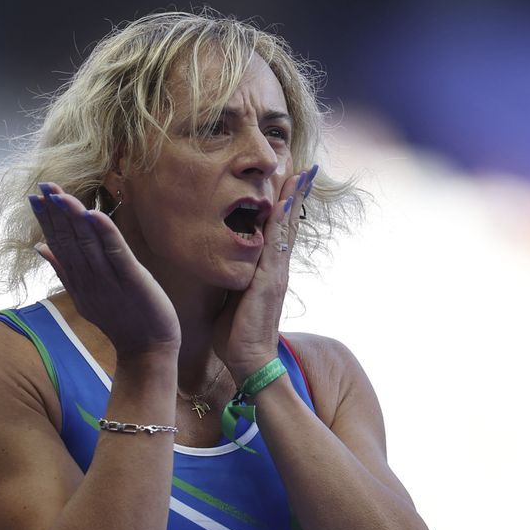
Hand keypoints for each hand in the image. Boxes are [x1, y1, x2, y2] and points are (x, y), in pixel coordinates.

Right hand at [30, 183, 180, 360]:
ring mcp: (109, 281)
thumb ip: (63, 270)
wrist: (148, 351)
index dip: (47, 220)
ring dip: (74, 217)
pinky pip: (116, 254)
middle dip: (56, 213)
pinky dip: (105, 233)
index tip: (35, 197)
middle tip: (44, 186)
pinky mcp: (132, 281)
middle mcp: (89, 280)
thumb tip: (40, 247)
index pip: (58, 245)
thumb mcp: (85, 296)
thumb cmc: (121, 320)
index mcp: (78, 281)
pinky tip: (93, 214)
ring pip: (87, 244)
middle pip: (69, 241)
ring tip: (61, 194)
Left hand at [213, 165, 316, 385]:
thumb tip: (223, 266)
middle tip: (306, 168)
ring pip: (285, 230)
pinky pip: (275, 246)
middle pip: (288, 224)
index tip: (290, 182)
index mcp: (268, 272)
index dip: (284, 207)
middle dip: (295, 195)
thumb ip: (233, 279)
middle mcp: (277, 269)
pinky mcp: (268, 282)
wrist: (248, 360)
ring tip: (300, 175)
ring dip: (292, 201)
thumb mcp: (232, 298)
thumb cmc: (238, 334)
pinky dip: (279, 223)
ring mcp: (276, 274)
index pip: (278, 233)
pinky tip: (281, 204)